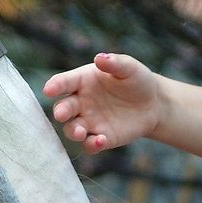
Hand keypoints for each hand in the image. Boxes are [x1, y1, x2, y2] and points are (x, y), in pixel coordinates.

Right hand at [42, 52, 161, 151]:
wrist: (153, 103)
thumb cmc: (136, 80)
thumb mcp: (128, 68)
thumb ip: (114, 63)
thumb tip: (100, 58)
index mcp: (82, 81)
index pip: (63, 82)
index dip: (54, 86)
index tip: (49, 90)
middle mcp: (81, 102)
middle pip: (63, 108)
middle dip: (60, 112)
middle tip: (62, 114)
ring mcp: (89, 121)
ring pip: (71, 129)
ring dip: (73, 132)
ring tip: (81, 132)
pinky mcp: (101, 137)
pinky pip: (89, 144)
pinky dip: (91, 144)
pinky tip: (101, 140)